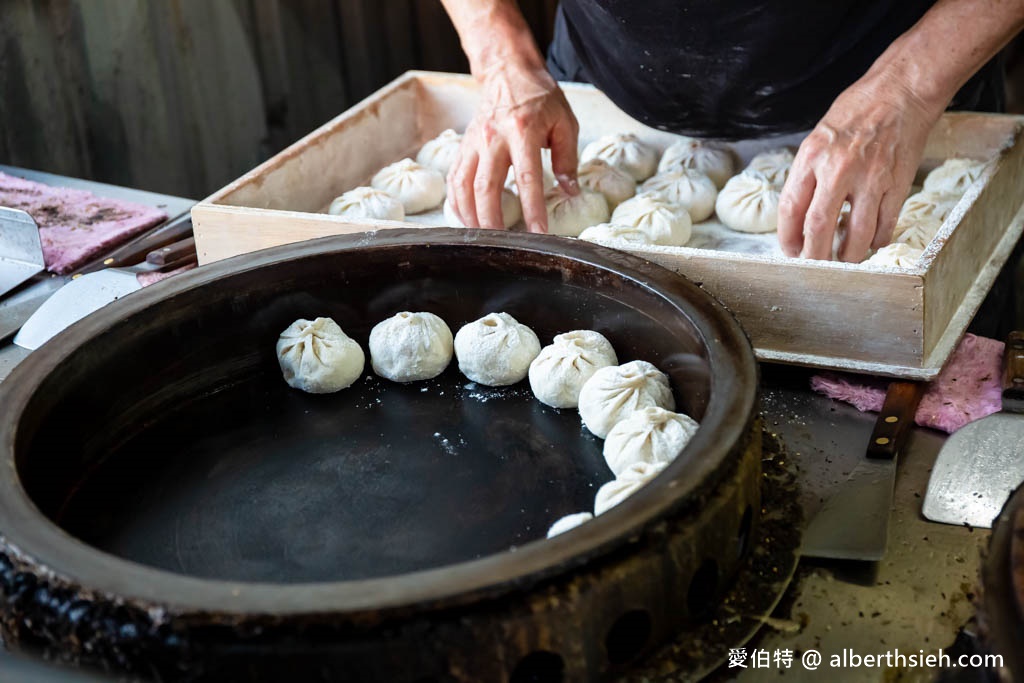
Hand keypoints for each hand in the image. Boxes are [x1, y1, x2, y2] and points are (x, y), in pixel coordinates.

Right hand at [448, 62, 579, 232]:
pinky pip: (454, 180)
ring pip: (463, 186)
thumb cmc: (540, 99)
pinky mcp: (463, 147)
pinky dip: (456, 203)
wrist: (507, 73)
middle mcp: (493, 139)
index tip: (539, 232)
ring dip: (471, 216)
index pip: (527, 179)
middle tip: (503, 244)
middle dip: (492, 221)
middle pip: (486, 188)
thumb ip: (568, 158)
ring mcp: (474, 143)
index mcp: (522, 132)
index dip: (532, 209)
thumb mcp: (565, 122)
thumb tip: (570, 191)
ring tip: (482, 238)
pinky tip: (465, 220)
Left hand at [778, 68, 942, 261]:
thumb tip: (799, 215)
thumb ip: (809, 174)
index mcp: (812, 157)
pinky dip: (876, 240)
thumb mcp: (818, 138)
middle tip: (813, 267)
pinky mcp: (897, 184)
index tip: (790, 250)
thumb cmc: (857, 111)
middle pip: (818, 227)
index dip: (787, 237)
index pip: (790, 208)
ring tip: (843, 261)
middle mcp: (838, 169)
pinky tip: (870, 243)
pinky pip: (885, 225)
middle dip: (813, 255)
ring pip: (856, 234)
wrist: (901, 92)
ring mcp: (870, 179)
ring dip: (848, 256)